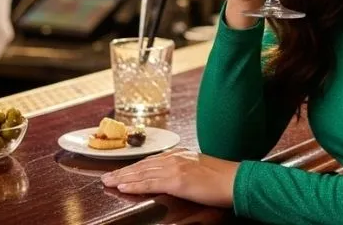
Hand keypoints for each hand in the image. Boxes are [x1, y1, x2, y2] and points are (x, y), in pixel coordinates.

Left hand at [100, 149, 238, 207]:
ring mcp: (176, 168)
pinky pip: (151, 182)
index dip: (134, 166)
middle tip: (106, 176)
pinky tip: (124, 187)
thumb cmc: (223, 178)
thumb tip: (176, 178)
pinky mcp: (177, 181)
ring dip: (123, 177)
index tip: (122, 171)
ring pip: (143, 173)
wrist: (235, 180)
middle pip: (143, 165)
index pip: (152, 161)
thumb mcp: (201, 169)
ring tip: (109, 182)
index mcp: (181, 155)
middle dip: (123, 171)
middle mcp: (176, 158)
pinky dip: (135, 184)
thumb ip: (186, 170)